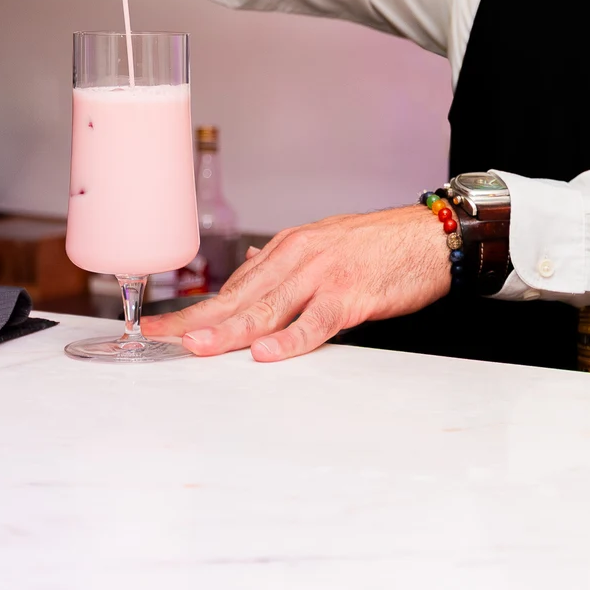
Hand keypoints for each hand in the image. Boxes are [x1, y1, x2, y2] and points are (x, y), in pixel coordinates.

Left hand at [143, 205, 451, 360]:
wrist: (431, 236)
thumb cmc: (381, 246)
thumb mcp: (325, 243)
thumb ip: (285, 262)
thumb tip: (248, 269)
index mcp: (288, 248)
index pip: (233, 287)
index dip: (195, 310)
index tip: (161, 328)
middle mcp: (298, 258)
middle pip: (239, 298)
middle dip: (196, 320)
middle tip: (158, 338)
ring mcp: (323, 276)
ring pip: (268, 308)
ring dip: (229, 331)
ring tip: (198, 347)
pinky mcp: (351, 295)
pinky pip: (315, 322)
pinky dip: (289, 340)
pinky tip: (266, 353)